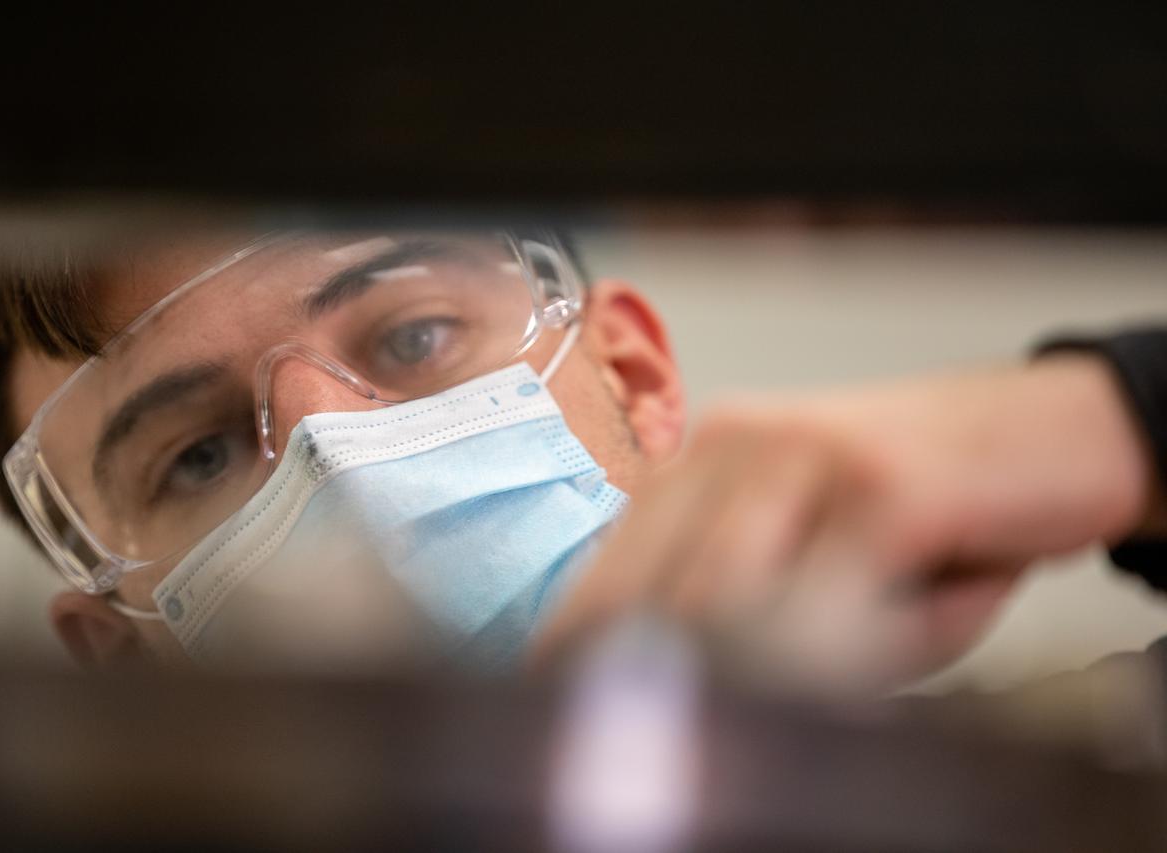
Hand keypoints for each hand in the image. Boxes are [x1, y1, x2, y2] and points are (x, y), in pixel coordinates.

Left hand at [533, 355, 1156, 689]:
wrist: (1049, 433)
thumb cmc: (922, 507)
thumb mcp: (816, 555)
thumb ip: (743, 607)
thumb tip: (666, 685)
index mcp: (700, 462)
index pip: (613, 571)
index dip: (583, 651)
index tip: (563, 702)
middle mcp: (736, 446)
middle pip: (662, 596)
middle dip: (673, 675)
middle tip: (700, 726)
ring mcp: (808, 456)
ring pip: (734, 599)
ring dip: (775, 664)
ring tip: (827, 669)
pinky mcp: (888, 485)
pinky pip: (840, 600)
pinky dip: (856, 648)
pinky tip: (886, 640)